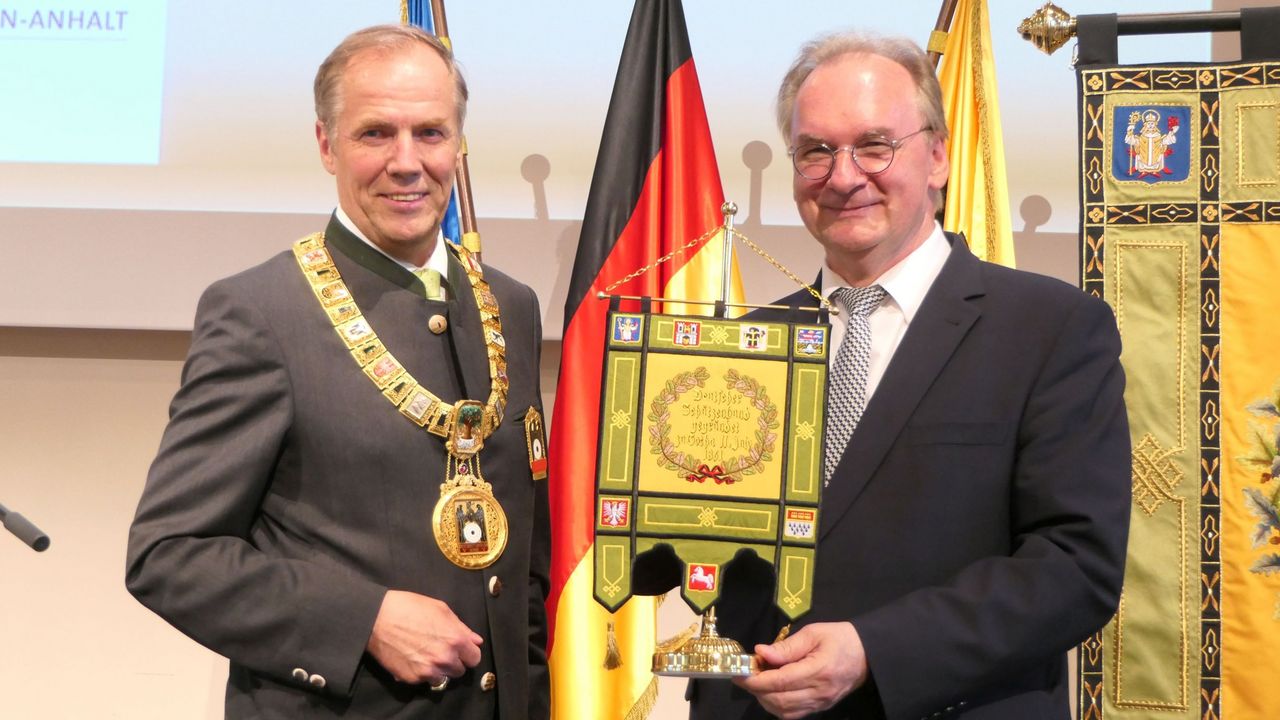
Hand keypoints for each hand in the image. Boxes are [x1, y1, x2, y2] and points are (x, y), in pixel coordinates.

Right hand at [366, 590, 483, 683]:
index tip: (461, 649)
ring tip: (426, 655)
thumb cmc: (409, 607)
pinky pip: (424, 680)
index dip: (468, 652)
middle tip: (441, 650)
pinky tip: (413, 658)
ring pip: (443, 678)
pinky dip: (422, 673)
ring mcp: (428, 671)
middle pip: (460, 670)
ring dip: (439, 669)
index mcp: (455, 640)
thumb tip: (476, 640)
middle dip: (454, 661)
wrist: (377, 618)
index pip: (475, 658)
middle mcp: (444, 659)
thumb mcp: (441, 609)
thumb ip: (462, 628)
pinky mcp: (412, 678)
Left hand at [733, 622, 867, 718]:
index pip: (780, 681)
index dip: (756, 679)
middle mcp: (819, 692)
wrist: (868, 654)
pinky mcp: (821, 708)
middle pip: (779, 700)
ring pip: (784, 711)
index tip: (740, 672)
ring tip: (757, 682)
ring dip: (764, 700)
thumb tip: (761, 652)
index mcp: (818, 670)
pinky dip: (777, 706)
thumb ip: (786, 647)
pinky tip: (771, 692)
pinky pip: (793, 714)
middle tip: (744, 676)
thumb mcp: (813, 633)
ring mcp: (820, 703)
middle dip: (756, 690)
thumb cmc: (841, 639)